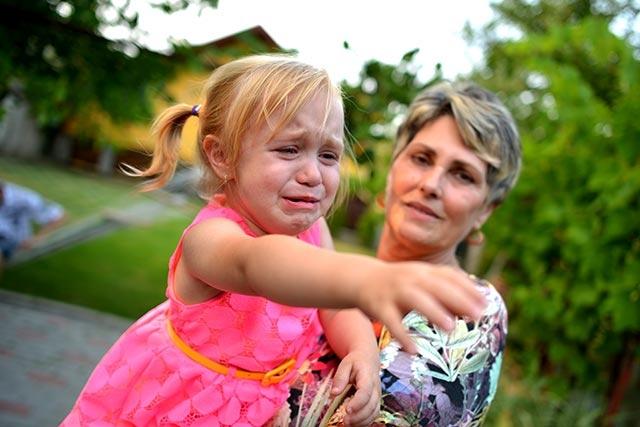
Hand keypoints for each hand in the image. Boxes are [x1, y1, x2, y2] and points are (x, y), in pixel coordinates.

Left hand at [331, 350, 379, 425]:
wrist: (368, 358)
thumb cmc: (355, 361)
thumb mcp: (345, 364)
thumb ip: (340, 378)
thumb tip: (333, 394)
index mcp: (368, 377)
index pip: (366, 392)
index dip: (358, 402)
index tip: (347, 410)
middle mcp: (376, 388)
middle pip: (371, 405)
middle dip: (359, 416)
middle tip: (345, 420)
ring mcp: (377, 395)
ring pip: (374, 412)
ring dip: (362, 421)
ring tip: (348, 424)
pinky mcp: (376, 401)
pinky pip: (374, 414)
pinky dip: (366, 421)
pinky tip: (355, 424)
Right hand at [357, 262, 485, 353]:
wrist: (362, 279)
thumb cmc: (400, 285)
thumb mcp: (422, 283)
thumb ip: (445, 293)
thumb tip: (475, 307)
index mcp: (423, 271)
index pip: (449, 276)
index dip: (468, 288)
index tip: (486, 302)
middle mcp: (410, 278)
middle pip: (436, 287)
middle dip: (458, 300)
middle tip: (478, 315)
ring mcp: (394, 292)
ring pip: (415, 300)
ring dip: (433, 312)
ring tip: (451, 327)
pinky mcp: (379, 306)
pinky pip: (391, 321)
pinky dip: (402, 335)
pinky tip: (413, 349)